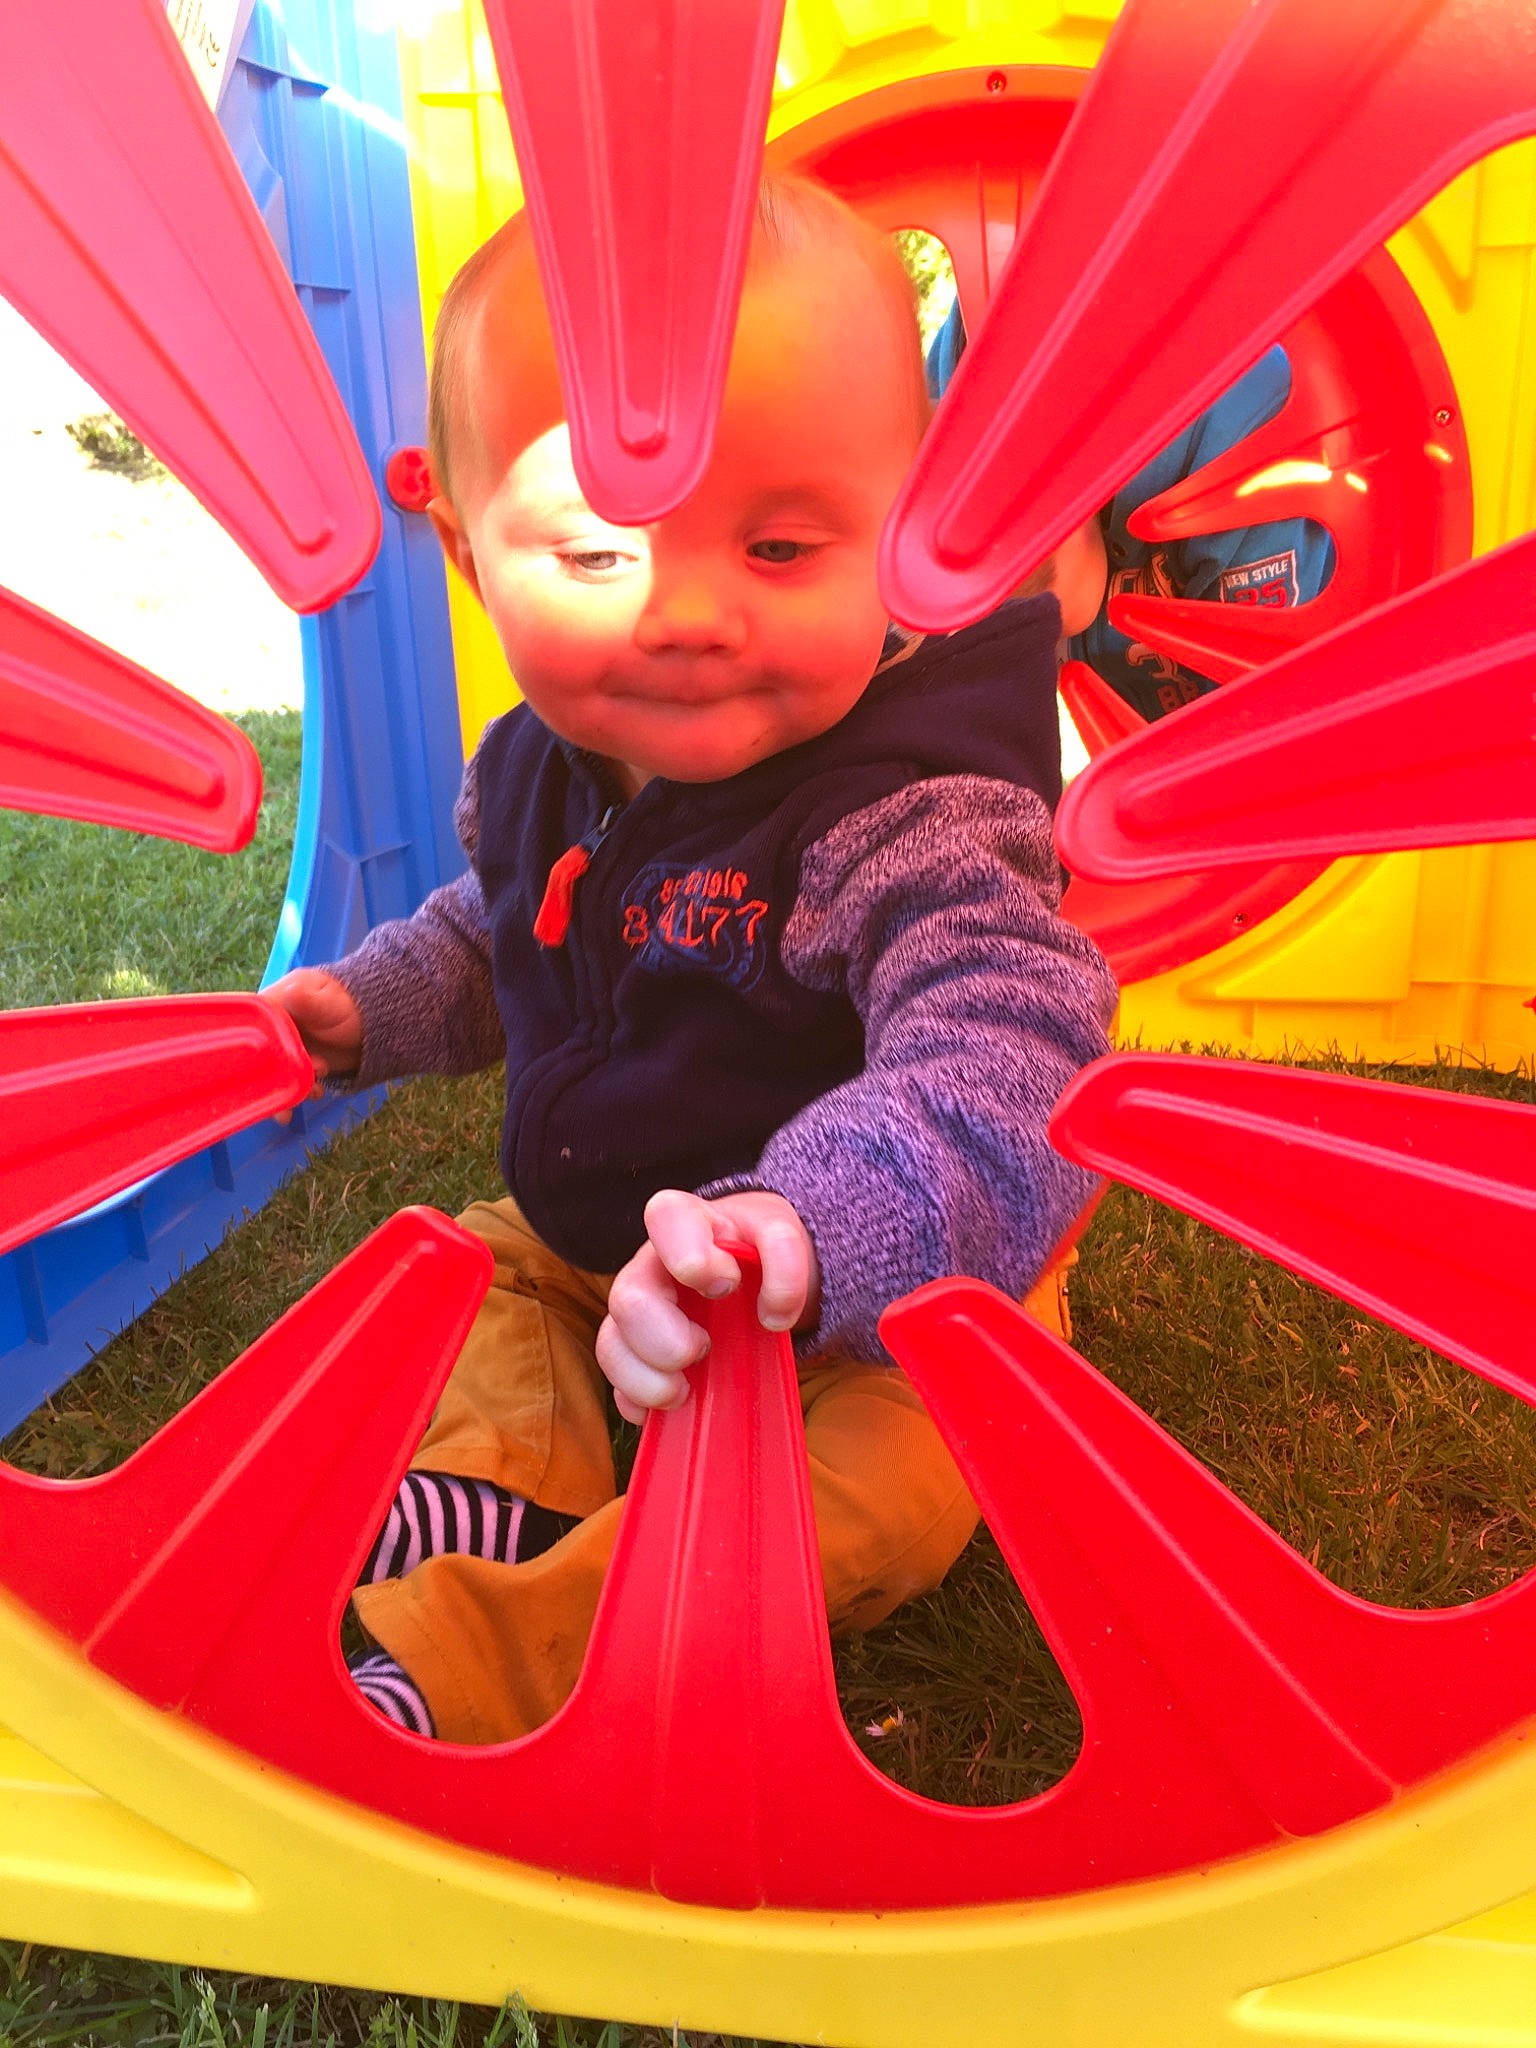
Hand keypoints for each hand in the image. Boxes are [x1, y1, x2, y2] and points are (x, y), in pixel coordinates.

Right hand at [259, 968, 363, 1106]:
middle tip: (278, 1093)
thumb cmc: (349, 1004)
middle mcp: (274, 1028)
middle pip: (258, 1054)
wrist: (374, 1024)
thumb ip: (309, 1001)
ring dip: (284, 1088)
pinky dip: (294, 1095)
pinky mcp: (296, 1066)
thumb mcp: (329, 1002)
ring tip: (309, 1093)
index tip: (252, 1066)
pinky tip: (310, 1098)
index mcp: (274, 1004)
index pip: (251, 1024)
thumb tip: (291, 992)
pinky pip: (288, 1083)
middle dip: (267, 1076)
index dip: (249, 1045)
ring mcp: (284, 1048)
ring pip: (273, 1072)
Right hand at [596, 1189, 820, 1423]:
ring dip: (649, 1378)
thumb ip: (785, 1256)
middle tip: (705, 1348)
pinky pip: (617, 1383)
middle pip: (627, 1299)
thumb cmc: (757, 1252)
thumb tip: (773, 1313)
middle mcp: (650, 1267)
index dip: (691, 1255)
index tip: (727, 1285)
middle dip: (667, 1338)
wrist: (753, 1277)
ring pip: (610, 1343)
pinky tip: (671, 1405)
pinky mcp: (635, 1354)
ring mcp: (636, 1313)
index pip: (664, 1216)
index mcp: (684, 1224)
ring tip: (686, 1389)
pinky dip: (640, 1401)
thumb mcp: (780, 1236)